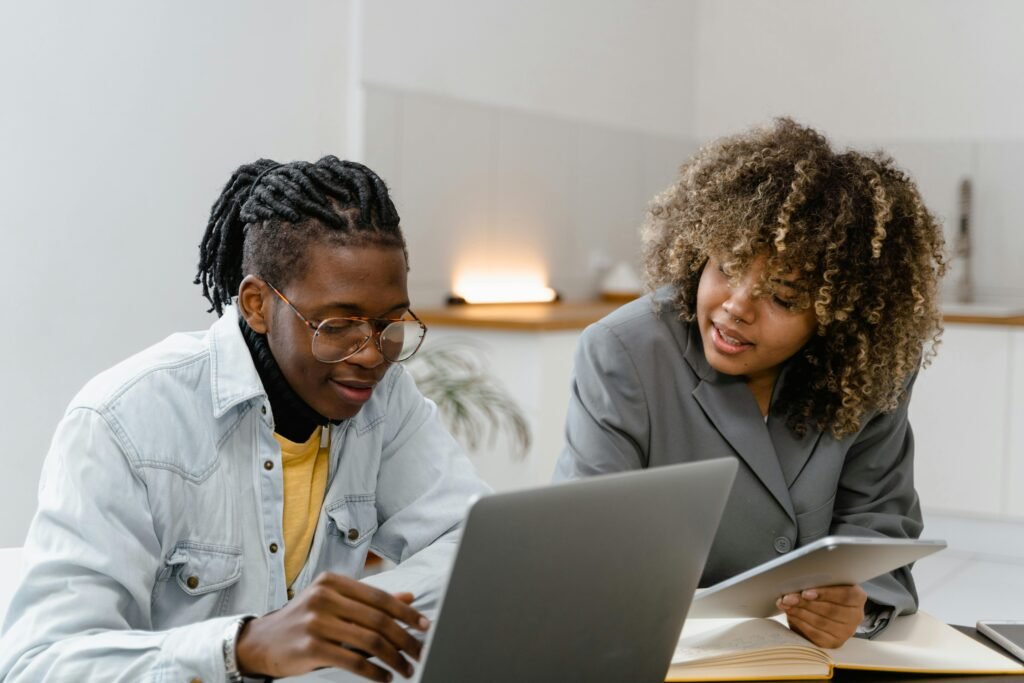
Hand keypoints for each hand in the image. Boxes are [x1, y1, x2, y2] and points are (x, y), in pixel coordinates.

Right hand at [235, 572, 429, 680]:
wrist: (260, 642)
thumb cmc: (304, 621)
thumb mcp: (335, 603)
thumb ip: (370, 602)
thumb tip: (409, 597)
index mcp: (333, 582)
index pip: (379, 597)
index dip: (406, 612)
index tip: (424, 626)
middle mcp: (324, 597)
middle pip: (378, 619)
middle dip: (404, 639)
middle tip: (419, 652)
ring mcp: (315, 622)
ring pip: (369, 641)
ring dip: (393, 659)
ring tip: (405, 669)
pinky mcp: (310, 647)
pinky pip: (352, 661)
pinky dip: (374, 672)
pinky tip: (384, 678)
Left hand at [776, 584, 866, 648]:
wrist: (828, 610)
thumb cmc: (825, 592)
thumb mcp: (826, 583)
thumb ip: (818, 581)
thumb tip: (797, 581)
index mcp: (857, 597)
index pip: (845, 596)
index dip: (825, 594)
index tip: (805, 593)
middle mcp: (856, 616)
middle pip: (830, 610)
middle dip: (805, 603)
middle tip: (787, 598)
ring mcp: (846, 632)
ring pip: (821, 622)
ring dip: (799, 612)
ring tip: (785, 604)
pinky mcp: (834, 642)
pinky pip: (815, 634)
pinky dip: (800, 623)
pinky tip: (790, 615)